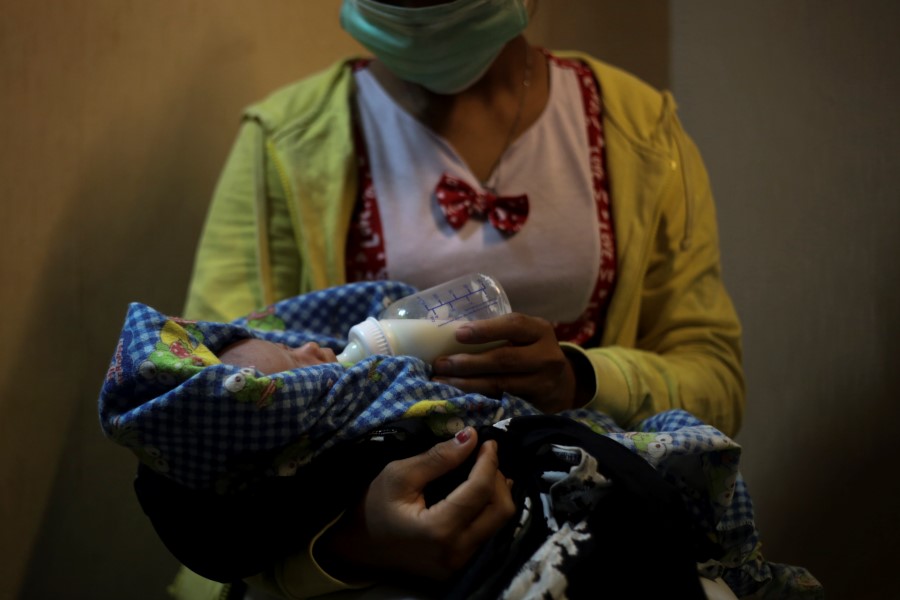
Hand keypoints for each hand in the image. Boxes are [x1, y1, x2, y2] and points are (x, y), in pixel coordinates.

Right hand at [317, 428, 514, 581]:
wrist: (359, 545)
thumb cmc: (374, 507)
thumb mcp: (400, 475)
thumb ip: (438, 458)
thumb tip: (471, 436)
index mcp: (438, 530)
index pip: (480, 491)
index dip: (489, 462)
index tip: (488, 442)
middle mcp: (456, 553)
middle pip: (500, 510)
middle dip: (497, 477)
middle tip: (485, 456)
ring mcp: (460, 564)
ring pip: (500, 524)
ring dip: (498, 493)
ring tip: (485, 471)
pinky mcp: (461, 565)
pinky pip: (490, 534)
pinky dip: (491, 509)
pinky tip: (482, 493)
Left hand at [432, 313, 582, 412]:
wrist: (564, 385)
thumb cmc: (532, 354)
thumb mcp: (526, 338)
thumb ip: (500, 334)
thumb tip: (450, 333)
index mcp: (540, 330)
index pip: (514, 325)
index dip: (485, 329)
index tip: (458, 333)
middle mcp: (547, 356)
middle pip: (504, 358)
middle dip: (467, 362)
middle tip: (440, 363)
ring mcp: (543, 382)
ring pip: (500, 383)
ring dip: (466, 383)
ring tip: (441, 380)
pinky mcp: (536, 405)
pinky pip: (502, 400)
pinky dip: (477, 397)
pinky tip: (458, 395)